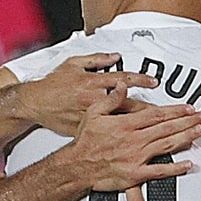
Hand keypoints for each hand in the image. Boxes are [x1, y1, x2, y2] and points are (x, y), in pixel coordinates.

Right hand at [19, 53, 159, 135]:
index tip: (154, 82)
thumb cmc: (52, 85)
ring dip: (140, 125)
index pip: (122, 79)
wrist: (35, 103)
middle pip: (127, 104)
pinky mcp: (85, 128)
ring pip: (120, 121)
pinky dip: (121, 137)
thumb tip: (114, 56)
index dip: (141, 80)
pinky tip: (135, 143)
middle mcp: (93, 99)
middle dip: (148, 107)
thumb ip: (96, 59)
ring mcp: (90, 116)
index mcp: (93, 81)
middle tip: (165, 111)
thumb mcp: (73, 63)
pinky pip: (106, 133)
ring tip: (158, 129)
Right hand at [70, 82, 200, 191]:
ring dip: (186, 138)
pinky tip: (188, 164)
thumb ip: (112, 99)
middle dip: (187, 122)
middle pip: (166, 128)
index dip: (176, 110)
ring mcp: (137, 157)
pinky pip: (159, 171)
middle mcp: (134, 140)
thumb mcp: (93, 112)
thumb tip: (123, 86)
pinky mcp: (136, 174)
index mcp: (126, 124)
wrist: (77, 166)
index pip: (157, 114)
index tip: (189, 108)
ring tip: (199, 132)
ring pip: (167, 145)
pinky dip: (175, 168)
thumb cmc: (85, 142)